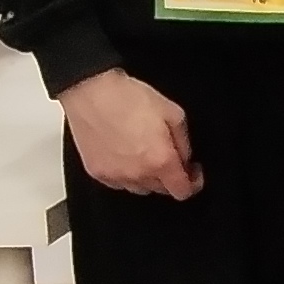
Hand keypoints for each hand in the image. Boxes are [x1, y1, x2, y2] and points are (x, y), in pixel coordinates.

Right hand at [62, 68, 199, 199]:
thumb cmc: (128, 98)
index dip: (193, 183)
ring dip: (148, 177)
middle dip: (170, 176)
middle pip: (161, 190)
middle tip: (169, 156)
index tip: (193, 172)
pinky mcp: (96, 172)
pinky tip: (126, 156)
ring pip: (140, 189)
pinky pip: (118, 183)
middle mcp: (137, 174)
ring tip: (145, 154)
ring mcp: (115, 176)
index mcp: (160, 160)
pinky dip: (126, 175)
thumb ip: (184, 142)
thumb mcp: (172, 113)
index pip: (182, 191)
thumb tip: (185, 158)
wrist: (91, 92)